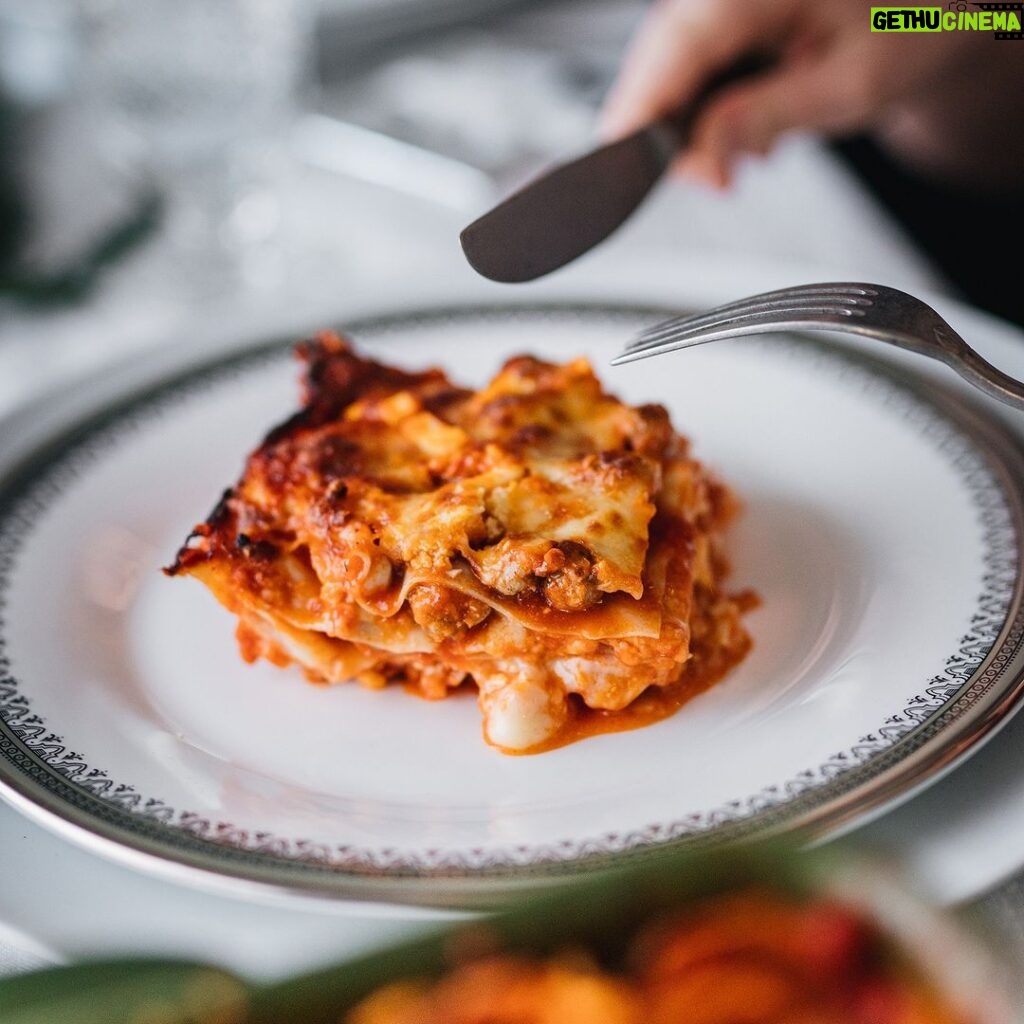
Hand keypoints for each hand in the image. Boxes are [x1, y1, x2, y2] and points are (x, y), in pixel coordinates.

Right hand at [600, 0, 1020, 190]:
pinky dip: (705, 108)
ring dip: (689, 123)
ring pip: (670, 66)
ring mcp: (725, 0)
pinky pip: (689, 64)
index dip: (643, 109)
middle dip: (668, 129)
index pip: (679, 43)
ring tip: (742, 153)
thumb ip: (768, 115)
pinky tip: (742, 127)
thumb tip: (703, 158)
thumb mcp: (850, 84)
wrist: (937, 10)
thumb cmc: (913, 25)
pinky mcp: (724, 17)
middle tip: (712, 180)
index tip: (623, 165)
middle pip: (663, 56)